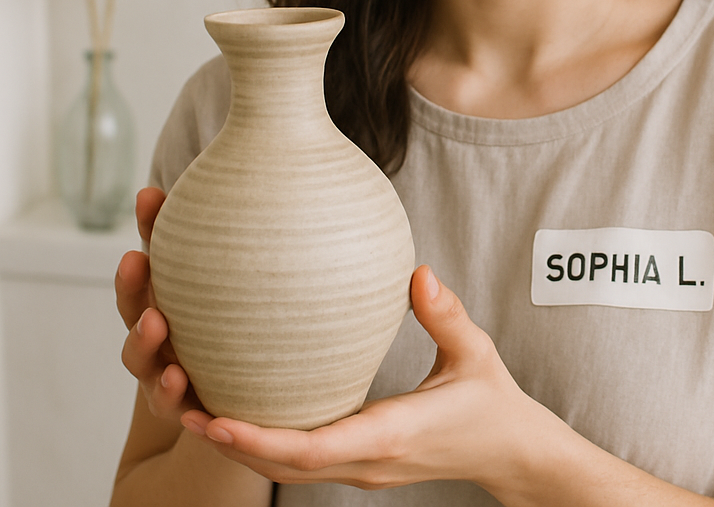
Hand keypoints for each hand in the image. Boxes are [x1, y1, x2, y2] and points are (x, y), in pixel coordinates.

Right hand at [115, 187, 204, 422]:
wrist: (238, 394)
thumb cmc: (227, 322)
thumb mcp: (223, 282)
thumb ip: (212, 238)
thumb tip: (211, 183)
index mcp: (163, 305)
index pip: (147, 271)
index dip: (146, 230)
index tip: (147, 200)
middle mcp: (159, 342)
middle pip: (134, 314)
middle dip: (133, 288)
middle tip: (137, 261)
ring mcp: (170, 378)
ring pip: (150, 370)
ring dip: (150, 353)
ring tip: (160, 334)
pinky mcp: (192, 412)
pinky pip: (184, 415)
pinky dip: (184, 409)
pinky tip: (198, 410)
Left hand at [179, 265, 554, 492]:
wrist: (508, 452)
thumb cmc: (492, 402)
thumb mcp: (475, 352)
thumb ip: (446, 314)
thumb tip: (418, 271)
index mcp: (388, 436)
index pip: (312, 449)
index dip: (258, 437)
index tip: (213, 415)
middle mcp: (364, 461)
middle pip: (279, 466)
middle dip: (227, 442)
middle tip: (177, 403)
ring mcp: (360, 468)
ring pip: (284, 467)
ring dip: (238, 444)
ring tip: (192, 405)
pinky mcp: (360, 461)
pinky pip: (301, 458)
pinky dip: (264, 440)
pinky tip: (243, 407)